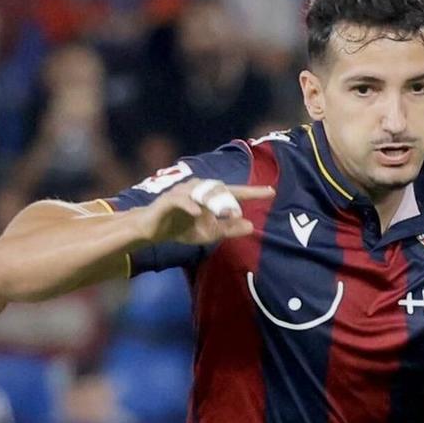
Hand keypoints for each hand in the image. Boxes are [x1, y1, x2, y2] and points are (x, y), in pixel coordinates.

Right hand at [146, 179, 274, 247]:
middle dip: (231, 200)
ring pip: (202, 193)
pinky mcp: (168, 199)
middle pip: (219, 190)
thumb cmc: (180, 227)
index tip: (271, 191)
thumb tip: (250, 226)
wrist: (152, 230)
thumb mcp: (207, 233)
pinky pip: (180, 200)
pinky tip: (197, 212)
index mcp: (210, 197)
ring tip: (225, 213)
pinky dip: (189, 205)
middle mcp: (199, 189)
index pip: (234, 192)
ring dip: (214, 202)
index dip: (252, 192)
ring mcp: (183, 192)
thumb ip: (227, 229)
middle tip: (238, 214)